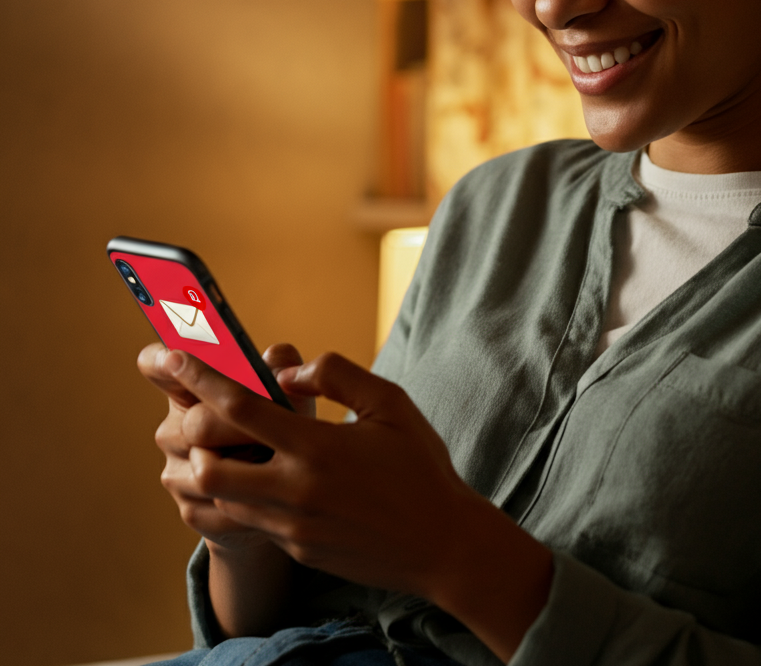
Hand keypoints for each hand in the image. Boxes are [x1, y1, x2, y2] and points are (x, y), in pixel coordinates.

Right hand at [137, 342, 314, 549]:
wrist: (290, 489)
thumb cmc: (286, 425)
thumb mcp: (289, 391)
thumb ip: (282, 366)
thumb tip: (275, 356)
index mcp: (191, 389)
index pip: (155, 365)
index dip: (159, 359)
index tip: (173, 357)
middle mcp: (174, 429)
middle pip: (198, 423)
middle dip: (240, 427)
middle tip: (273, 434)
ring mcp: (177, 472)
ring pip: (207, 468)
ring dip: (248, 468)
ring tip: (276, 464)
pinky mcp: (190, 510)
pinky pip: (217, 505)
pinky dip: (252, 501)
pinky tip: (271, 495)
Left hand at [164, 350, 552, 661]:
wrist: (442, 544)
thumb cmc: (421, 466)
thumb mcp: (391, 404)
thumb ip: (338, 375)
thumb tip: (289, 372)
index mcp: (317, 447)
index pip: (239, 407)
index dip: (200, 376)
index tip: (173, 356)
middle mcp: (295, 490)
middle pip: (208, 463)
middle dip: (195, 436)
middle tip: (205, 414)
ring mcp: (291, 526)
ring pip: (220, 498)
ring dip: (214, 468)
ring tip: (231, 444)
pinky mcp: (296, 549)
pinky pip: (248, 522)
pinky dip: (241, 496)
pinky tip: (264, 478)